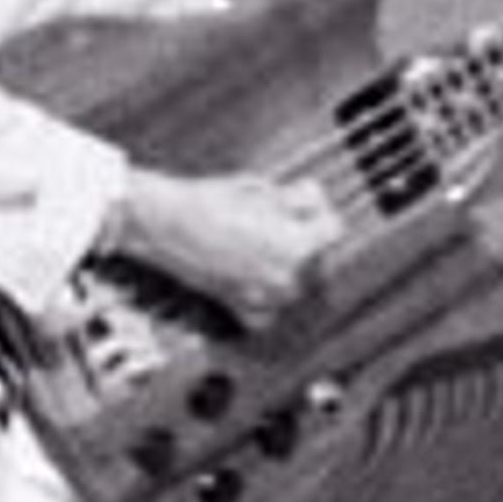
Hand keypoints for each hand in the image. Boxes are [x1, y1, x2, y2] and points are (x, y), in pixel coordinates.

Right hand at [112, 160, 339, 327]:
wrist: (168, 225)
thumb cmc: (210, 203)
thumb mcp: (264, 189)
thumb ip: (298, 199)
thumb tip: (314, 199)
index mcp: (295, 245)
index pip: (334, 230)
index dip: (322, 212)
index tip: (312, 205)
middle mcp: (283, 277)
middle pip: (317, 259)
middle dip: (306, 237)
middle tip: (286, 218)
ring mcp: (262, 296)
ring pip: (296, 285)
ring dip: (290, 266)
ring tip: (268, 242)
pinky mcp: (239, 306)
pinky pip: (267, 312)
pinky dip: (267, 298)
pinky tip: (258, 276)